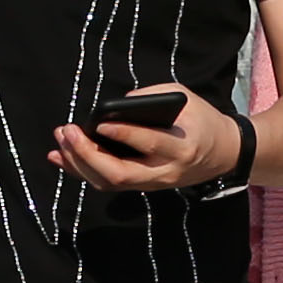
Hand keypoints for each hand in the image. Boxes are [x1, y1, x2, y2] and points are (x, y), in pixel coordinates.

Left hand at [50, 88, 236, 193]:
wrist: (223, 153)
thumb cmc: (201, 119)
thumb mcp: (185, 98)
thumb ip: (153, 96)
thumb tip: (116, 106)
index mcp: (182, 147)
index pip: (150, 143)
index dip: (124, 135)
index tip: (100, 125)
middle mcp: (165, 171)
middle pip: (121, 173)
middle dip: (89, 155)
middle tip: (67, 132)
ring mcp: (153, 183)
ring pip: (110, 182)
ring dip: (80, 164)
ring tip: (59, 143)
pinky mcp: (142, 185)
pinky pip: (108, 182)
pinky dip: (83, 171)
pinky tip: (62, 158)